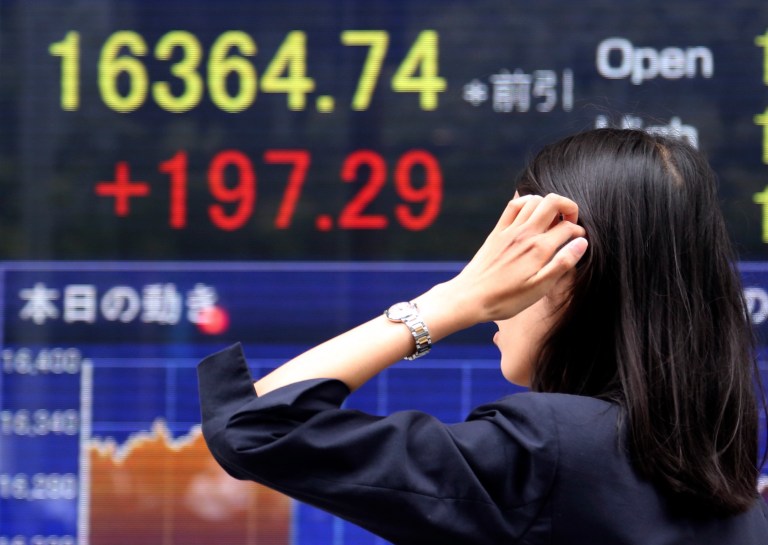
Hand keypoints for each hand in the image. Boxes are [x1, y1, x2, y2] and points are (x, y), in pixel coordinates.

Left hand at [447, 193, 587, 324]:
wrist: (470, 297)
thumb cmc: (506, 298)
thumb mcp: (539, 288)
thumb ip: (562, 263)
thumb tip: (581, 242)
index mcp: (539, 249)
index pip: (568, 227)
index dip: (579, 232)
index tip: (579, 241)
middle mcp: (525, 234)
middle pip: (553, 202)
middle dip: (568, 207)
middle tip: (570, 222)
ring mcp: (509, 230)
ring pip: (534, 200)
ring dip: (548, 204)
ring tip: (552, 220)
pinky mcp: (497, 231)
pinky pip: (513, 205)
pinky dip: (526, 202)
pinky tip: (531, 213)